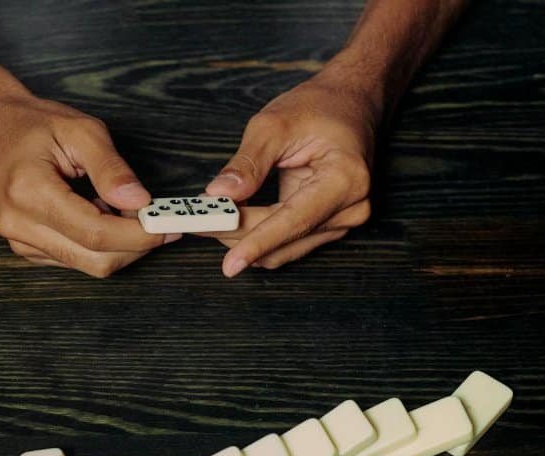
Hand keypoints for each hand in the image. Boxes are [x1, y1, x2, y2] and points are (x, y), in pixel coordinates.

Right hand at [0, 93, 175, 277]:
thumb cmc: (25, 123)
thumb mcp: (77, 130)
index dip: (139, 235)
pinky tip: (96, 214)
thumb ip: (111, 168)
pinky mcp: (24, 248)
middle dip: (135, 246)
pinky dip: (96, 244)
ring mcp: (19, 241)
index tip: (166, 225)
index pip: (96, 233)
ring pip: (86, 265)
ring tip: (119, 206)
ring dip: (115, 244)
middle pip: (94, 260)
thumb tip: (139, 201)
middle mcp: (19, 225)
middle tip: (158, 221)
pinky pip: (72, 259)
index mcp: (29, 192)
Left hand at [203, 75, 380, 276]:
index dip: (258, 242)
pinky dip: (257, 236)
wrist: (350, 104)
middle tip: (194, 222)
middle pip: (284, 238)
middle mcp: (350, 208)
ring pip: (283, 248)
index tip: (230, 263)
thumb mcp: (274, 124)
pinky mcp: (328, 225)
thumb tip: (220, 194)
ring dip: (243, 238)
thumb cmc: (317, 107)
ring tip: (207, 218)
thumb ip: (247, 163)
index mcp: (345, 179)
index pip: (294, 221)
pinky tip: (232, 220)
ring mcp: (342, 220)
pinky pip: (287, 242)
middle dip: (237, 234)